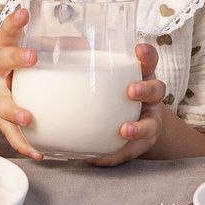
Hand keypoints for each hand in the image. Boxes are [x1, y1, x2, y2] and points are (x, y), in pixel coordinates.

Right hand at [0, 8, 43, 159]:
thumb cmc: (10, 63)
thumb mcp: (23, 48)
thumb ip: (52, 46)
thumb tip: (89, 46)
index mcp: (2, 48)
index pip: (7, 31)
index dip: (14, 22)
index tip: (24, 13)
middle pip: (1, 61)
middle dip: (16, 58)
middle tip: (32, 57)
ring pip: (0, 103)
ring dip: (13, 110)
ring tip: (26, 118)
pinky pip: (10, 133)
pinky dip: (23, 144)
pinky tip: (37, 153)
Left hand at [86, 41, 166, 166]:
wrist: (131, 126)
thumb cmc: (108, 94)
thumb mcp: (101, 76)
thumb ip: (79, 61)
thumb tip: (46, 46)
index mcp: (140, 76)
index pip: (149, 61)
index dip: (147, 54)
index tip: (138, 50)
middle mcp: (150, 98)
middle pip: (158, 89)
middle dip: (147, 89)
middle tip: (131, 90)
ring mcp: (149, 121)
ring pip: (152, 125)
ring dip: (139, 128)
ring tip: (124, 130)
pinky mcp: (140, 144)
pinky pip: (129, 152)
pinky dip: (113, 155)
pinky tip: (95, 158)